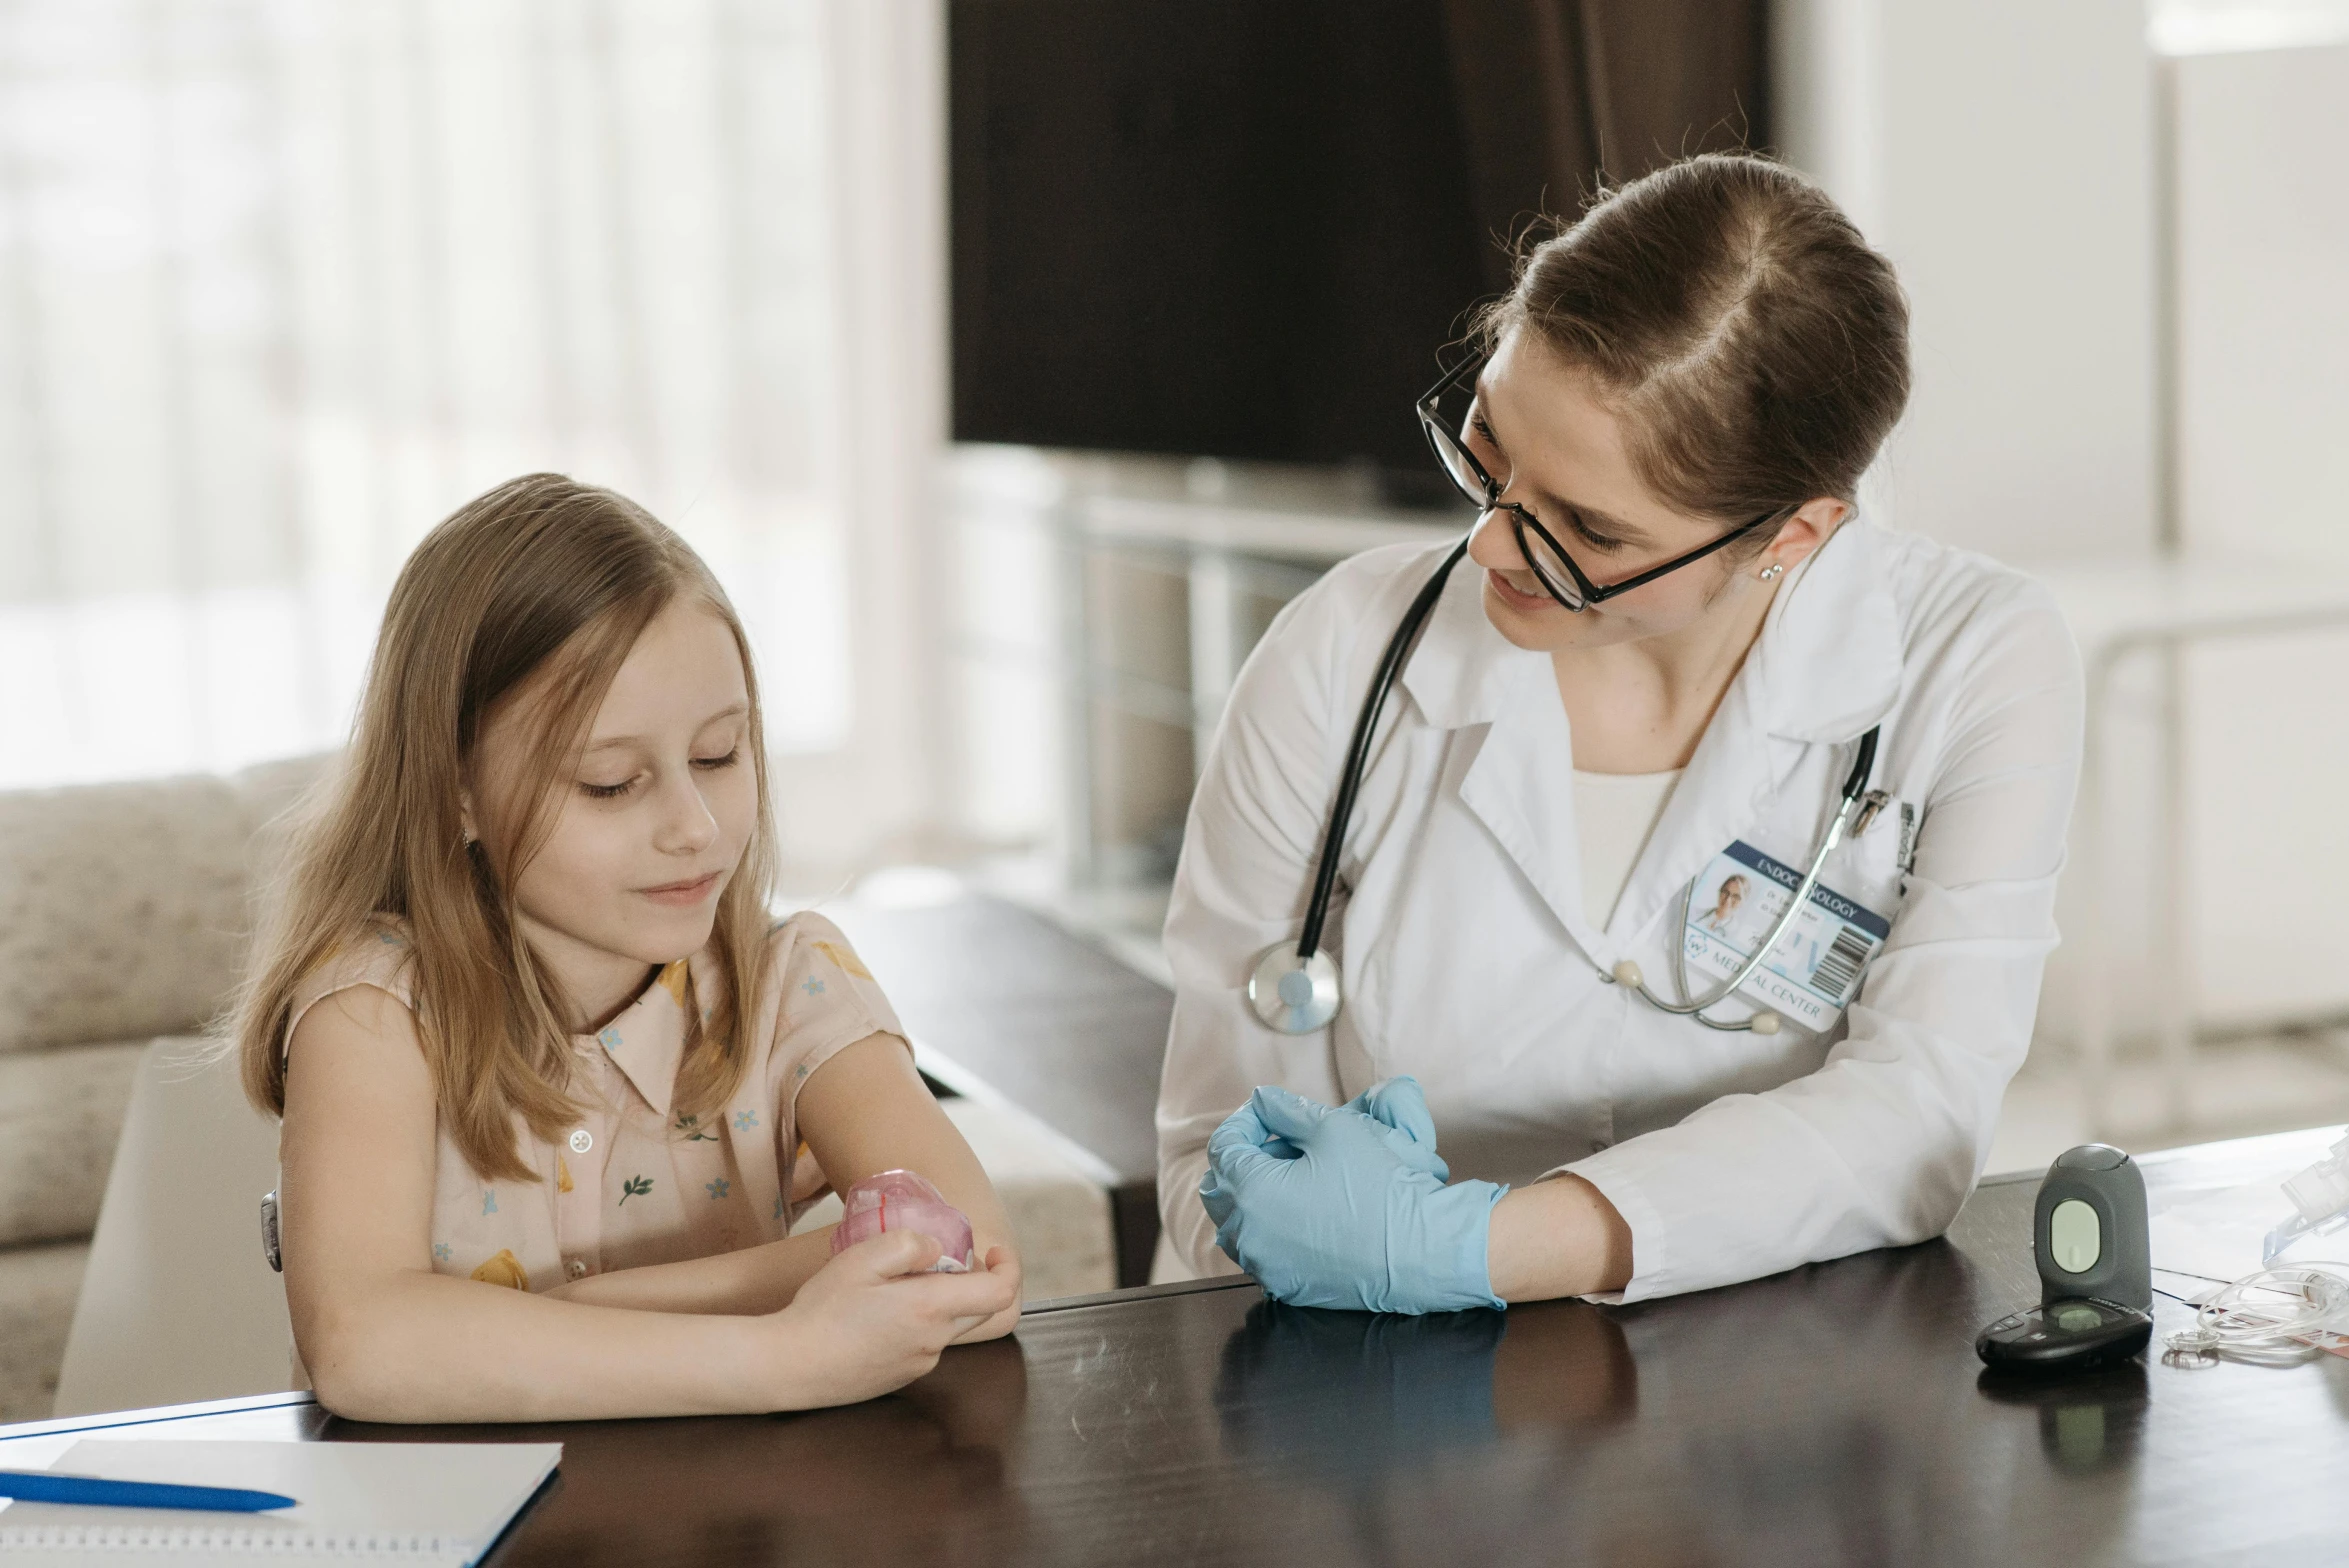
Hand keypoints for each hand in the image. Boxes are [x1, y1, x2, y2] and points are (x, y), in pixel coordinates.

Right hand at [758, 1230, 1018, 1407]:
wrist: (790, 1365)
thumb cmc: (823, 1309)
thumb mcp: (863, 1257)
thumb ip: (910, 1244)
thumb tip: (939, 1249)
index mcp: (931, 1309)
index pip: (1000, 1294)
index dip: (1007, 1267)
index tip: (992, 1250)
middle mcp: (934, 1342)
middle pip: (979, 1311)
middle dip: (971, 1281)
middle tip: (936, 1261)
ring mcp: (919, 1364)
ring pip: (948, 1327)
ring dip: (936, 1302)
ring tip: (890, 1287)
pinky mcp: (901, 1378)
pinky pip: (925, 1344)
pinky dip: (916, 1323)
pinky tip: (876, 1315)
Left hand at [1200, 1078, 1505, 1313]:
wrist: (1422, 1252)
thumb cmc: (1380, 1186)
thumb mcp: (1334, 1129)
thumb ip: (1288, 1110)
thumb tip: (1262, 1100)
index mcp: (1251, 1192)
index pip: (1223, 1146)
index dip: (1244, 1122)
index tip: (1267, 1112)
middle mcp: (1247, 1235)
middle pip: (1220, 1188)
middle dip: (1241, 1158)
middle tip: (1277, 1142)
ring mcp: (1265, 1266)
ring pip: (1235, 1225)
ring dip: (1250, 1195)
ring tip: (1288, 1176)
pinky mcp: (1287, 1287)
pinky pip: (1260, 1252)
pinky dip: (1268, 1228)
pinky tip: (1302, 1211)